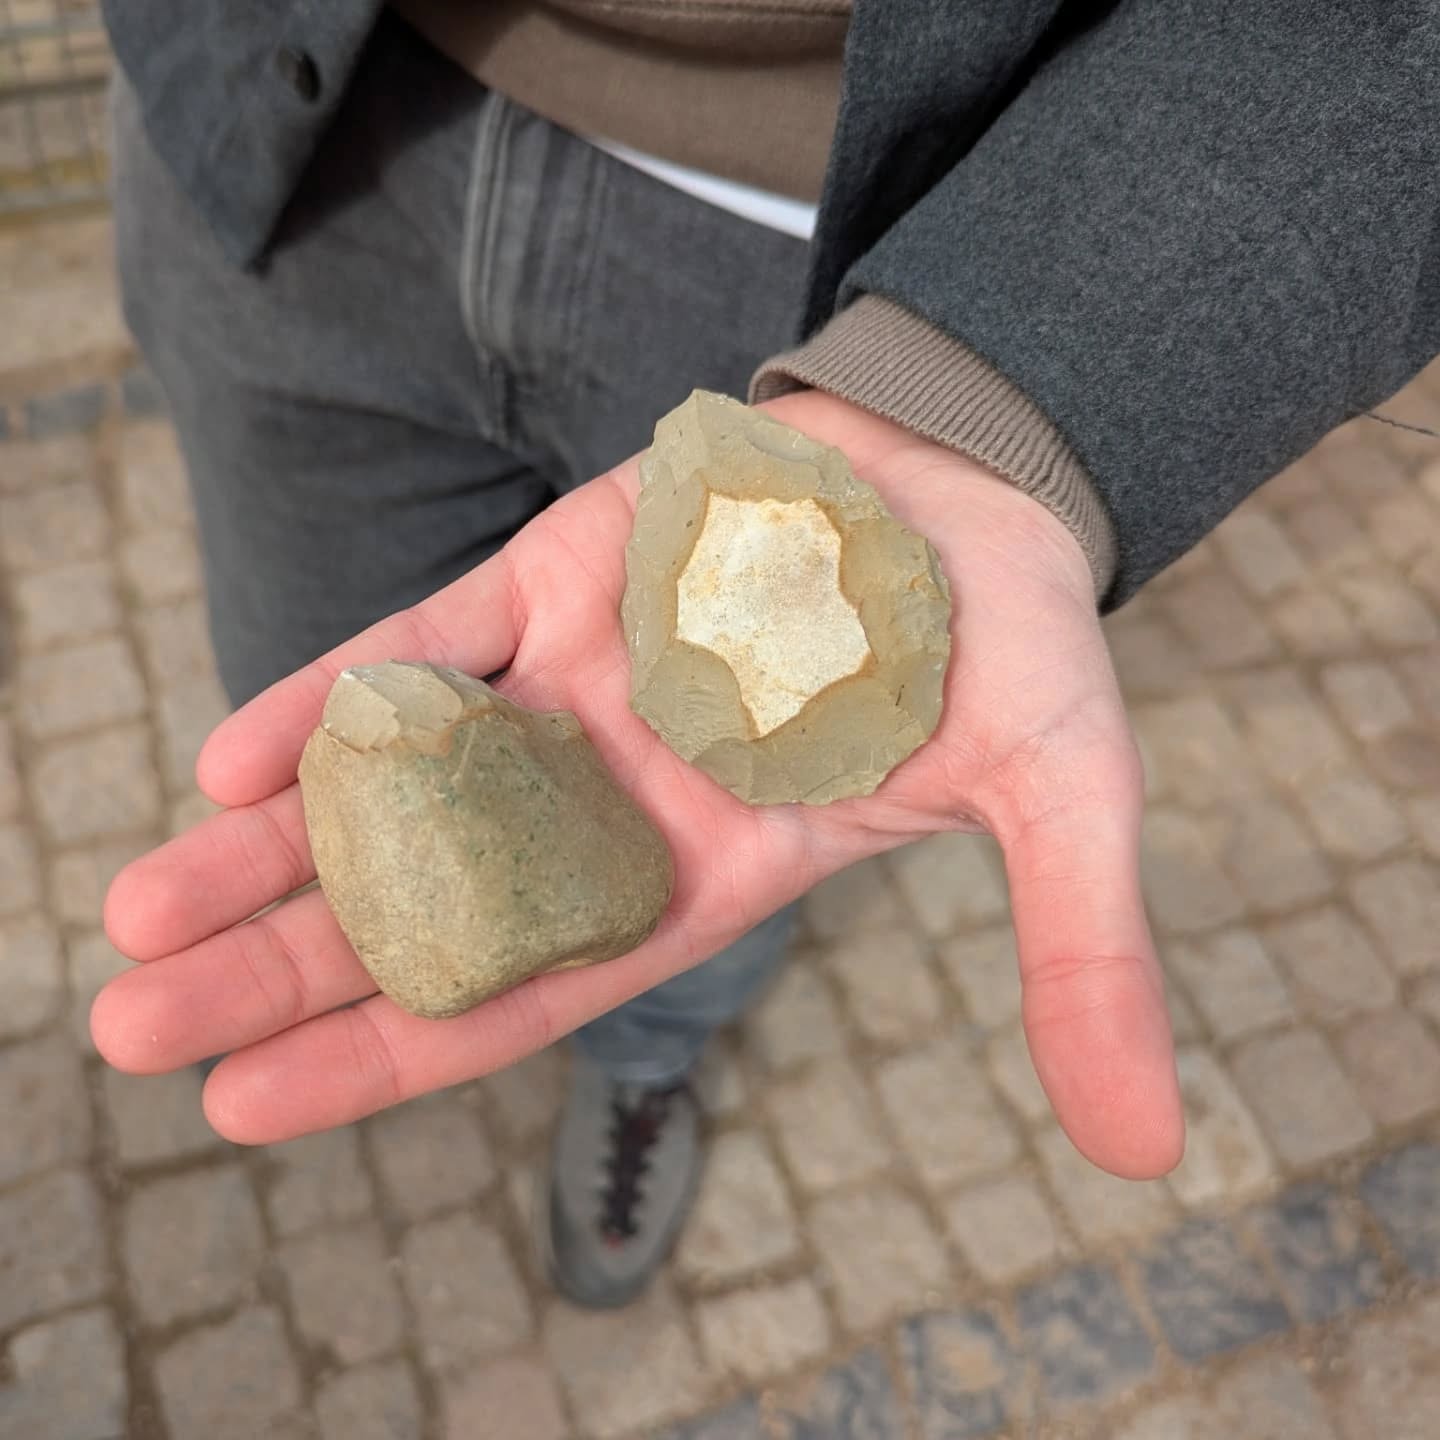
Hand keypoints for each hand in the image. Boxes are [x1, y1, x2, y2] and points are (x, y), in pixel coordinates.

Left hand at [93, 390, 1181, 1177]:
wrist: (973, 474)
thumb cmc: (1010, 635)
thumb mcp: (1063, 796)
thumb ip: (1083, 959)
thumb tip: (1155, 1151)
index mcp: (717, 868)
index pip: (534, 988)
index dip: (395, 1052)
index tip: (247, 1108)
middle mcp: (620, 795)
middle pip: (429, 905)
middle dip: (284, 968)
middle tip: (129, 1033)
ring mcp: (576, 687)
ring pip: (400, 783)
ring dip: (271, 845)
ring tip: (132, 919)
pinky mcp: (558, 578)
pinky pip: (428, 649)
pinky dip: (338, 698)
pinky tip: (235, 753)